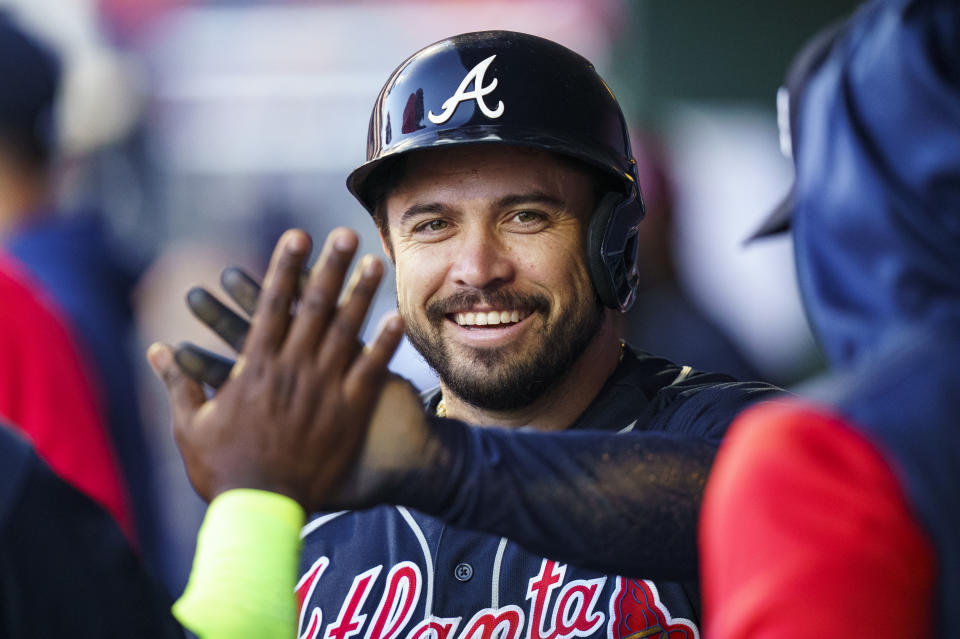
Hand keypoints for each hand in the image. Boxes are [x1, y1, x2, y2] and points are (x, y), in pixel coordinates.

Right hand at [147, 228, 404, 509]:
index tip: (297, 236)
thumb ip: (177, 382)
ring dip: (362, 294)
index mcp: (255, 367)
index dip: (284, 267)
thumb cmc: (222, 469)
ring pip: (347, 331)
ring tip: (376, 262)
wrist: (260, 510)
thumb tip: (155, 349)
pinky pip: (371, 371)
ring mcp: (323, 389)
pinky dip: (384, 344)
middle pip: (315, 307)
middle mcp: (292, 369)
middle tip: (345, 233)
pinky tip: (397, 319)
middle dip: (330, 266)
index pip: (271, 304)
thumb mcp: (191, 425)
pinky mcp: (348, 412)